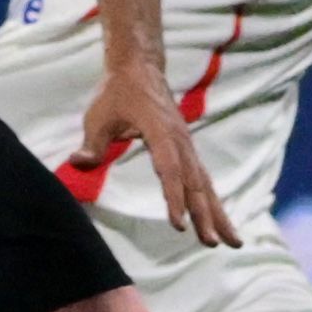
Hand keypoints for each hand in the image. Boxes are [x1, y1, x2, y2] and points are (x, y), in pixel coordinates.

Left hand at [74, 62, 239, 247]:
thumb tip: (77, 162)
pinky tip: (219, 220)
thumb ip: (93, 143)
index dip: (174, 197)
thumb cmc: (116, 92)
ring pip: (205, 184)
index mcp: (161, 131)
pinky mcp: (187, 149)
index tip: (178, 225)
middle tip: (214, 244)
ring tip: (233, 243)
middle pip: (196, 183)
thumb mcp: (99, 116)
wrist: (139, 67)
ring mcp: (187, 145)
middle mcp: (180, 141)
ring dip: (218, 213)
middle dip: (206, 215)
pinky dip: (212, 200)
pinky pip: (202, 178)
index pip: (170, 170)